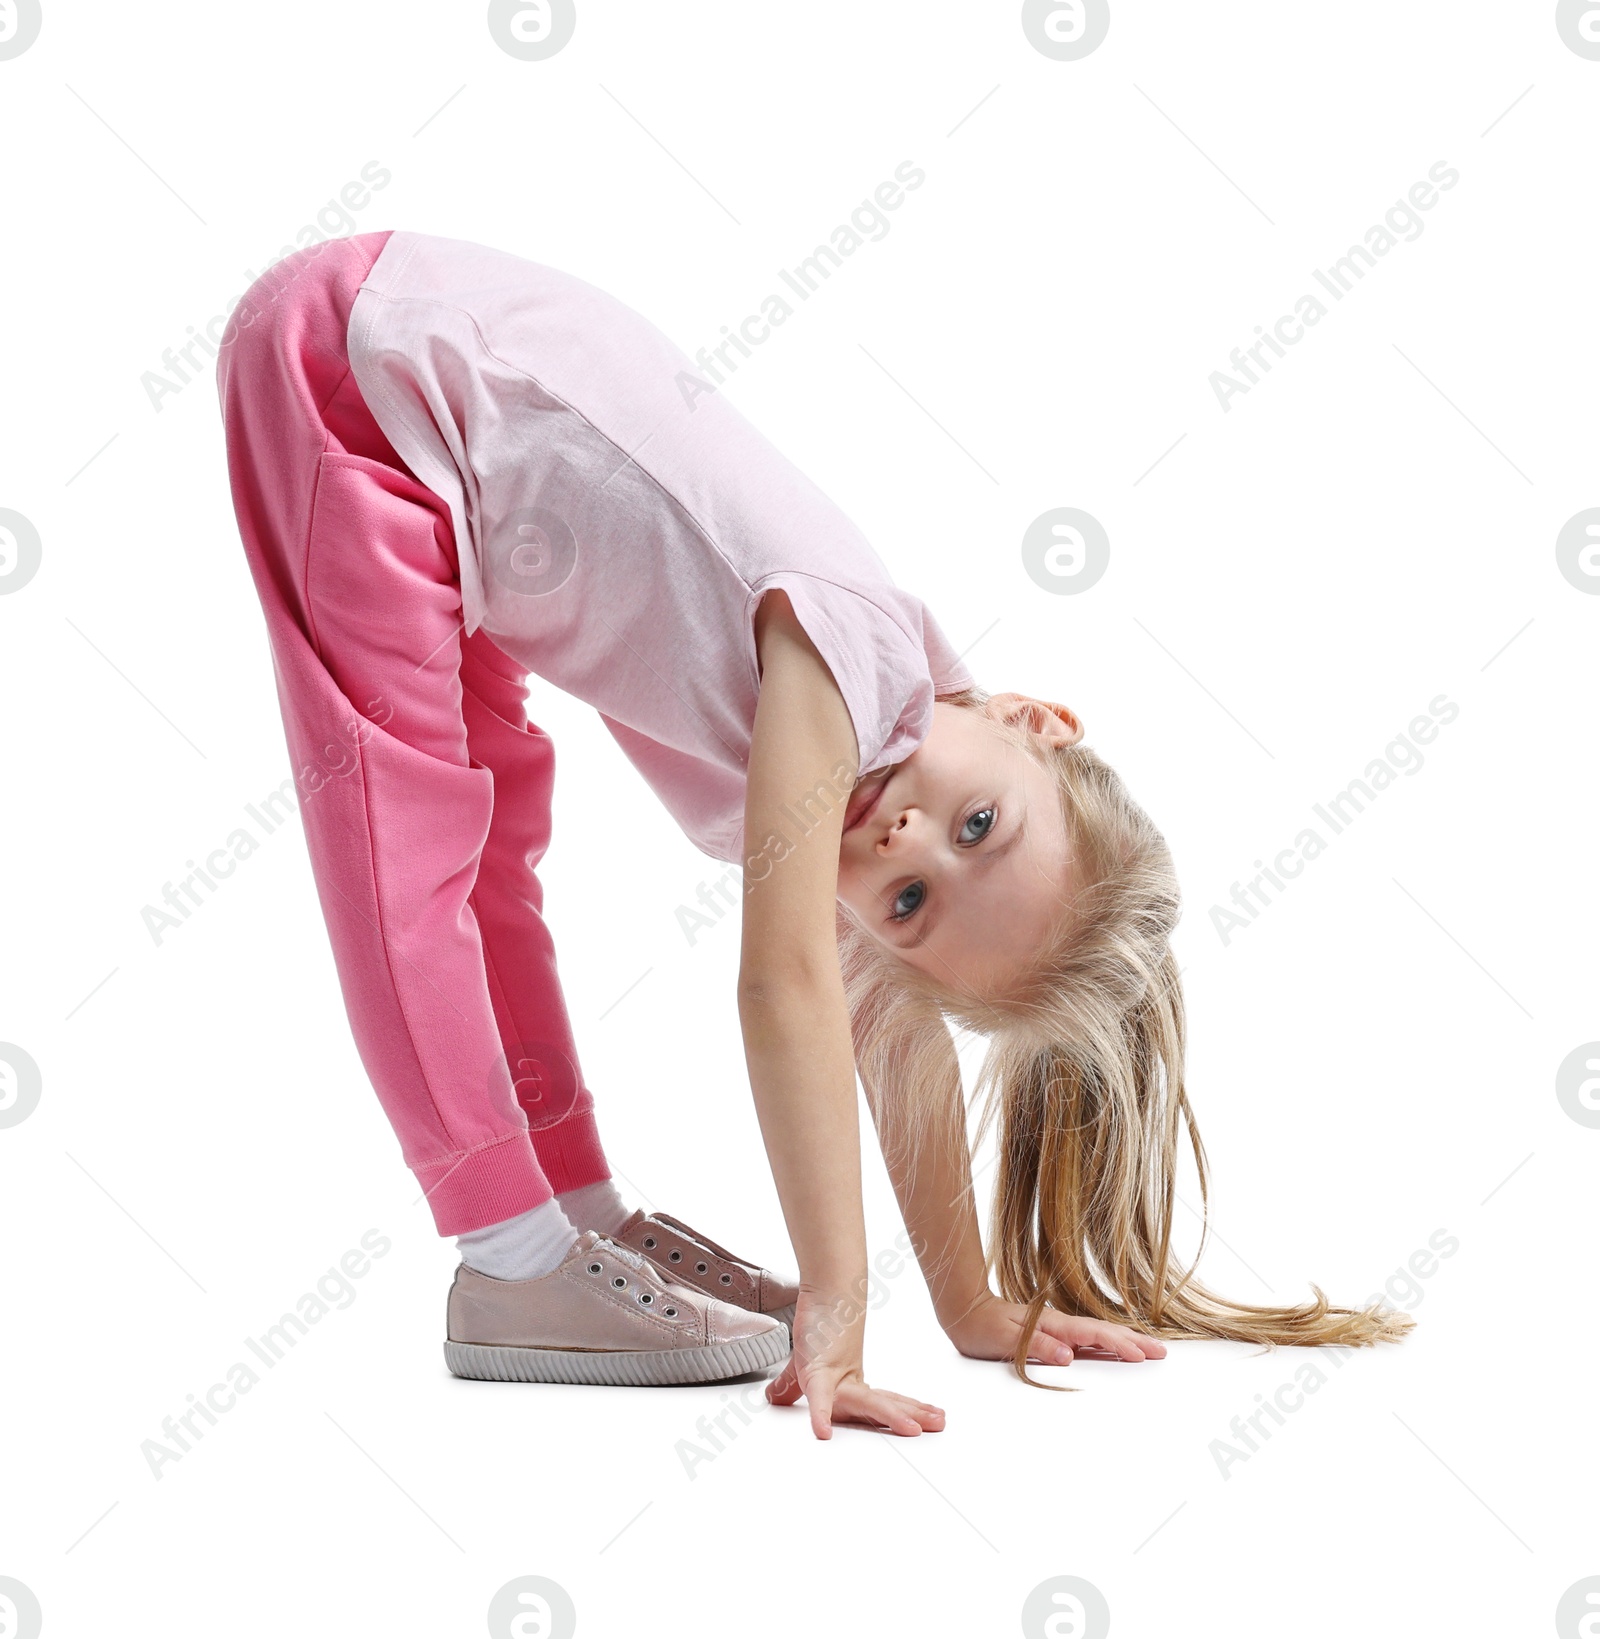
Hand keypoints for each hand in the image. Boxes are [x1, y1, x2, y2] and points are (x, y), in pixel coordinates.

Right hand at [765, 1288, 945, 1439]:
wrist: (824, 1290)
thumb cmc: (818, 1325)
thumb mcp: (802, 1367)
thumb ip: (793, 1386)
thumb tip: (776, 1396)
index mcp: (850, 1387)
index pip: (881, 1405)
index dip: (903, 1414)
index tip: (928, 1423)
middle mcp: (849, 1384)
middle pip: (884, 1406)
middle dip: (913, 1416)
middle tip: (940, 1424)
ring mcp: (835, 1378)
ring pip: (867, 1403)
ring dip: (892, 1416)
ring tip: (912, 1431)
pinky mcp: (817, 1372)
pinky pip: (817, 1399)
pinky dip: (820, 1415)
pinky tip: (823, 1433)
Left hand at [944, 1293, 1167, 1366]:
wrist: (967, 1311)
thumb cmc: (983, 1328)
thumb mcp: (1006, 1340)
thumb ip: (1038, 1346)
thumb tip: (1068, 1356)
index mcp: (1052, 1326)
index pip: (1091, 1335)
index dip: (1117, 1344)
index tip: (1140, 1354)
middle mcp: (1059, 1325)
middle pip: (1102, 1331)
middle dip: (1133, 1341)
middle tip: (1161, 1352)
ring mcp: (1058, 1328)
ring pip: (1098, 1333)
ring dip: (1124, 1340)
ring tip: (1149, 1349)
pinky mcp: (1053, 1334)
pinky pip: (1087, 1338)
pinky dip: (1106, 1342)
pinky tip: (1115, 1347)